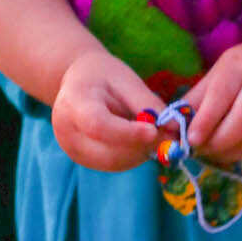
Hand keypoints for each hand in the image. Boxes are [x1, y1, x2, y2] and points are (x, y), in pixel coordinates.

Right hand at [52, 49, 165, 171]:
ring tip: (154, 132)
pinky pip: (113, 164)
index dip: (128, 133)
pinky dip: (133, 155)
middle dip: (142, 146)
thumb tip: (175, 130)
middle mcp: (66, 131)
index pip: (98, 125)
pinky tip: (140, 139)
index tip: (154, 131)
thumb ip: (148, 104)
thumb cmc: (104, 76)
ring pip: (114, 162)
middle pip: (108, 151)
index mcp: (74, 103)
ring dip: (141, 152)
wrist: (78, 81)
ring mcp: (72, 149)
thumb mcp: (126, 80)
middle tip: (169, 136)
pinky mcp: (81, 159)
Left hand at [183, 38, 241, 167]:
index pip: (223, 94)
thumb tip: (168, 128)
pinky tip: (240, 153)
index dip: (206, 120)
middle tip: (202, 148)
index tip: (191, 139)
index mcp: (241, 65)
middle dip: (219, 140)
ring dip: (232, 153)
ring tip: (216, 152)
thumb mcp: (220, 72)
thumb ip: (196, 98)